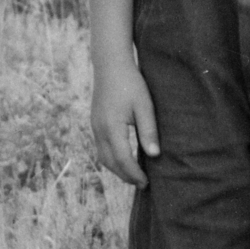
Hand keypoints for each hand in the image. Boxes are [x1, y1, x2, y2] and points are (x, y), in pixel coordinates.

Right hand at [91, 55, 160, 186]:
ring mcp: (95, 126)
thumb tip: (154, 155)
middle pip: (110, 162)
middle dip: (125, 176)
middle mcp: (99, 129)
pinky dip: (112, 158)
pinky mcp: (95, 122)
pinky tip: (124, 158)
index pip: (123, 159)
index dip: (134, 174)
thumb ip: (148, 130)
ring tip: (134, 174)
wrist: (110, 65)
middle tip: (142, 184)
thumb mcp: (144, 105)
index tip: (147, 183)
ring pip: (103, 157)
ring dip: (117, 169)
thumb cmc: (131, 83)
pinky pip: (101, 148)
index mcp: (112, 127)